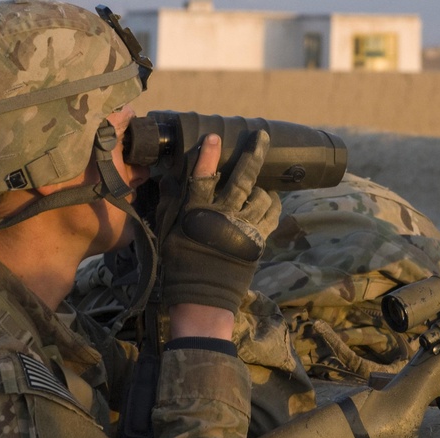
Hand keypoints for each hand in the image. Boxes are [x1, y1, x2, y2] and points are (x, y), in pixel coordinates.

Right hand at [158, 130, 280, 314]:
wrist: (202, 299)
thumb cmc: (179, 264)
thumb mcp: (167, 231)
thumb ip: (171, 202)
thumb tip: (171, 176)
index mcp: (196, 212)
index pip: (202, 177)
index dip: (208, 155)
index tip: (215, 137)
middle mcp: (223, 217)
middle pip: (242, 180)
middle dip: (253, 155)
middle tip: (261, 137)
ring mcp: (243, 229)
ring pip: (261, 197)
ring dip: (262, 187)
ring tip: (260, 184)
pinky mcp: (257, 242)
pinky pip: (271, 216)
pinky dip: (272, 205)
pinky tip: (269, 200)